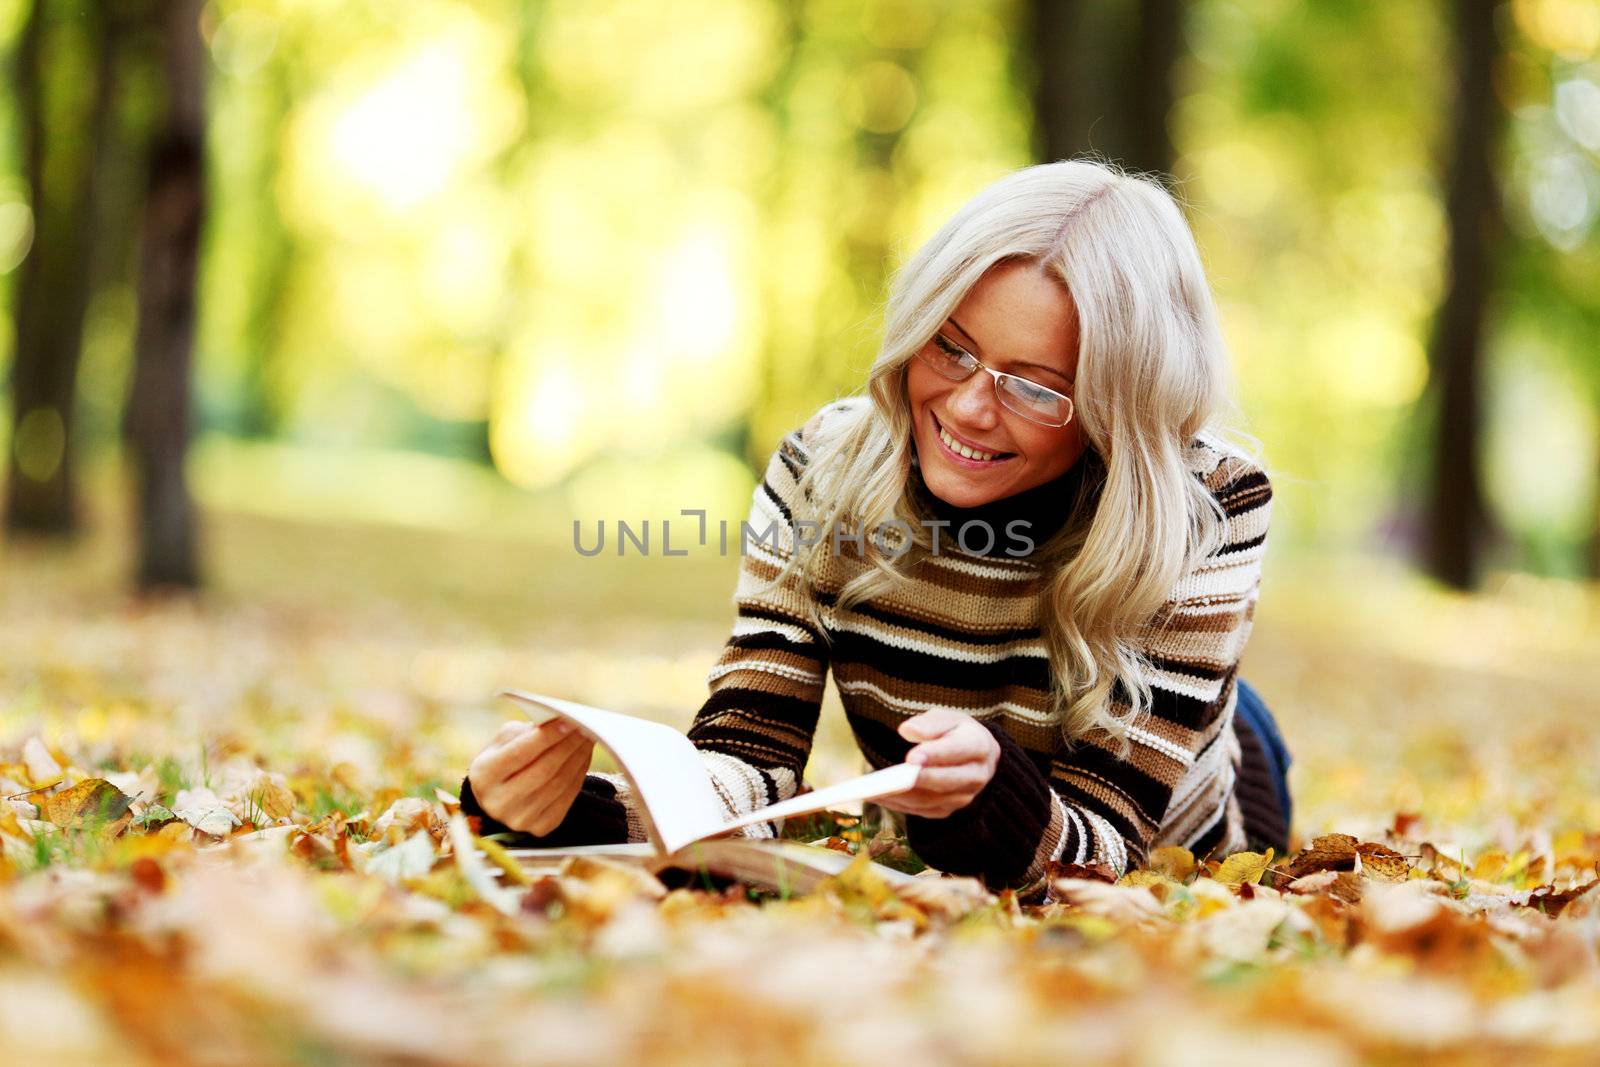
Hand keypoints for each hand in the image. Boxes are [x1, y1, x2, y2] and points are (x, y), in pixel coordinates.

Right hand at [466, 720, 594, 835]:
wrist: (501, 795)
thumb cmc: (504, 759)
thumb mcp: (503, 742)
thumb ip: (525, 732)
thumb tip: (559, 725)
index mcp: (483, 776)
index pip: (519, 753)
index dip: (546, 736)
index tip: (568, 721)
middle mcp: (498, 802)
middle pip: (543, 770)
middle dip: (568, 745)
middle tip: (585, 726)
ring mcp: (519, 819)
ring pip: (559, 783)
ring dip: (578, 757)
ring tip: (588, 738)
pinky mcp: (540, 828)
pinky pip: (567, 797)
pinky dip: (579, 773)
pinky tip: (583, 757)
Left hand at [877, 710, 999, 818]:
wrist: (976, 757)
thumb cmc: (956, 732)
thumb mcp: (947, 718)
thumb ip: (930, 723)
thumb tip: (907, 730)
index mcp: (979, 746)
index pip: (957, 750)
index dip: (935, 754)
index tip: (911, 757)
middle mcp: (976, 776)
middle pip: (946, 780)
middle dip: (918, 780)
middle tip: (890, 780)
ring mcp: (963, 797)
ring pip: (931, 800)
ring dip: (902, 796)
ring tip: (873, 790)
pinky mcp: (948, 810)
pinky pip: (922, 810)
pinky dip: (899, 805)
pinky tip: (877, 796)